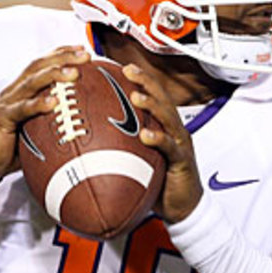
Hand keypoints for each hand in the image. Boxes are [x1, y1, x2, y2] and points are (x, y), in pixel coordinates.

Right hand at [0, 46, 89, 180]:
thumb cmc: (13, 144)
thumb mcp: (37, 128)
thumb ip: (55, 120)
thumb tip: (84, 123)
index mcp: (23, 90)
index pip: (42, 64)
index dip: (61, 54)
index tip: (83, 49)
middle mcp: (15, 91)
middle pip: (39, 66)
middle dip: (63, 58)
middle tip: (85, 55)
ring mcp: (7, 103)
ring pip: (31, 82)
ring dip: (54, 75)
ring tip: (73, 73)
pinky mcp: (2, 118)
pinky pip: (21, 109)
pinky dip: (37, 104)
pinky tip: (53, 102)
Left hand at [122, 63, 202, 221]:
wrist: (183, 206)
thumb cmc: (159, 181)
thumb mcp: (138, 159)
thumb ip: (120, 146)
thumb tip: (87, 142)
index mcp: (163, 126)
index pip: (152, 96)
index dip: (138, 79)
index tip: (119, 66)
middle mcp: (173, 129)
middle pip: (161, 98)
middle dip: (145, 81)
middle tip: (127, 70)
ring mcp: (180, 143)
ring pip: (168, 117)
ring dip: (152, 105)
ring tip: (136, 97)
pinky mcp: (183, 160)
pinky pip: (170, 147)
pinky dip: (158, 139)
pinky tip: (146, 135)